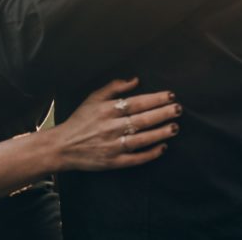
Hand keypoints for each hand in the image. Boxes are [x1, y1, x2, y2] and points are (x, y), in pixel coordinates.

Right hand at [43, 78, 179, 171]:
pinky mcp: (114, 162)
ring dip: (160, 133)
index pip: (136, 103)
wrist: (63, 146)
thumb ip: (114, 88)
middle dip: (163, 114)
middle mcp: (111, 127)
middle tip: (178, 109)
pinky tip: (163, 147)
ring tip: (175, 127)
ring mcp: (113, 145)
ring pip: (142, 138)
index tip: (170, 95)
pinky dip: (151, 153)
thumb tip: (135, 80)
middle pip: (142, 119)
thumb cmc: (80, 120)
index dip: (155, 99)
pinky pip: (136, 158)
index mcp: (106, 110)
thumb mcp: (93, 98)